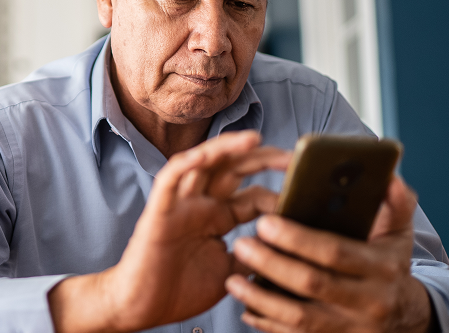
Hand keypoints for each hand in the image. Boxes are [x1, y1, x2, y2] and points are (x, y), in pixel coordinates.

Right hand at [49, 131, 290, 332]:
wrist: (142, 309)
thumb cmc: (180, 290)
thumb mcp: (232, 271)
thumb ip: (255, 253)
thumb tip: (289, 245)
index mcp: (219, 217)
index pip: (254, 194)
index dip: (279, 191)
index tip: (306, 193)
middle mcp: (201, 204)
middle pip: (233, 169)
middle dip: (263, 159)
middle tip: (293, 157)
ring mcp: (180, 205)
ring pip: (203, 164)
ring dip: (227, 149)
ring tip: (255, 140)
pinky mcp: (159, 211)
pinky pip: (170, 179)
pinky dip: (186, 164)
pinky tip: (205, 155)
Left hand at [225, 176, 434, 332]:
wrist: (406, 319)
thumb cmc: (390, 267)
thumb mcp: (398, 235)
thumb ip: (395, 204)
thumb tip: (389, 176)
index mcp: (382, 268)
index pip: (335, 252)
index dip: (298, 239)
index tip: (265, 222)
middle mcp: (368, 301)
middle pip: (312, 283)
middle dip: (272, 263)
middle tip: (241, 244)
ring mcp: (350, 328)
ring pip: (299, 318)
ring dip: (262, 298)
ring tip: (232, 280)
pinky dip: (268, 324)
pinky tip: (246, 307)